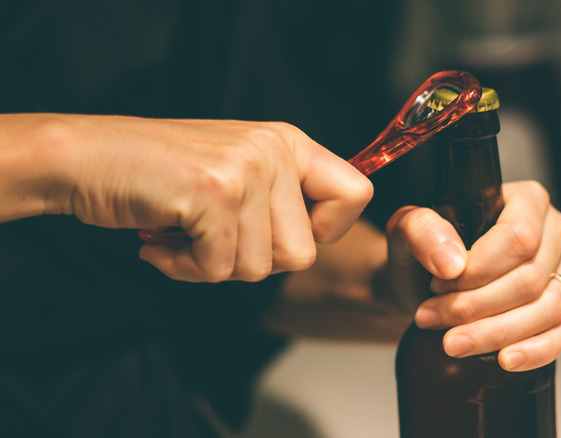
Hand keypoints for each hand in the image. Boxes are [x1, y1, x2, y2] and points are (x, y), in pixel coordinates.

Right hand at [18, 114, 372, 281]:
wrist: (85, 158)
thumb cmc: (159, 175)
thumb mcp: (236, 174)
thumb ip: (280, 202)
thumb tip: (315, 243)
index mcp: (288, 142)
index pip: (357, 194)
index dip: (327, 230)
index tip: (278, 231)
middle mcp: (275, 149)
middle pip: (302, 254)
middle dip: (251, 261)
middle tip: (210, 237)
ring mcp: (247, 168)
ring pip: (260, 268)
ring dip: (213, 265)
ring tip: (182, 232)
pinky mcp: (215, 192)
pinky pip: (218, 269)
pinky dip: (183, 268)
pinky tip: (160, 240)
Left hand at [386, 181, 560, 370]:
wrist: (427, 287)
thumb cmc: (425, 254)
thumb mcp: (407, 231)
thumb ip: (422, 231)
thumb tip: (452, 263)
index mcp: (526, 200)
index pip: (518, 238)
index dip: (479, 271)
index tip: (438, 286)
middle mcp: (556, 230)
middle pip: (530, 278)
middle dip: (477, 308)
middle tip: (433, 320)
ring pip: (548, 308)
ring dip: (498, 333)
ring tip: (453, 343)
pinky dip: (537, 351)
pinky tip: (506, 360)